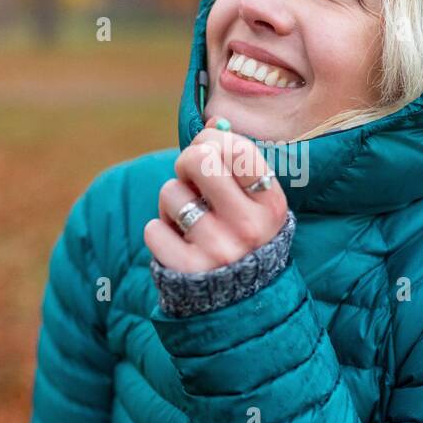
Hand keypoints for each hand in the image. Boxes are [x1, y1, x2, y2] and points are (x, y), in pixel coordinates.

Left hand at [144, 116, 288, 272]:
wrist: (242, 302)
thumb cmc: (245, 236)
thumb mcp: (256, 202)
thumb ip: (238, 161)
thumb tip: (214, 120)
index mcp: (270, 205)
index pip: (237, 148)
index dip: (214, 139)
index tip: (210, 149)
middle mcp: (248, 227)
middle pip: (199, 159)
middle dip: (186, 160)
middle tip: (191, 177)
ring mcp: (217, 249)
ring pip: (171, 192)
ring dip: (172, 201)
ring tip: (189, 218)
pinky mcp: (187, 270)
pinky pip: (152, 228)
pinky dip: (159, 232)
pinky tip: (178, 242)